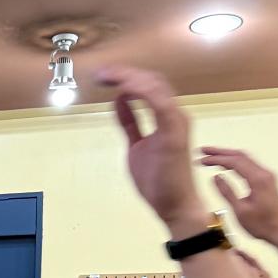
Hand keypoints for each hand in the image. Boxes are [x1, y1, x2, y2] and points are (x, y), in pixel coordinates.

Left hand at [96, 65, 207, 235]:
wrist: (173, 204)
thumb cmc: (158, 179)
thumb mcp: (136, 144)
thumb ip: (130, 122)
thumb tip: (119, 100)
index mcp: (167, 116)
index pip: (149, 87)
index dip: (128, 77)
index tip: (105, 75)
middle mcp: (175, 115)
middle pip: (152, 82)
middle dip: (126, 74)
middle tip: (101, 73)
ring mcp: (176, 123)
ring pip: (156, 88)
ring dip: (130, 78)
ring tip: (108, 76)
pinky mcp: (174, 134)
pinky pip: (161, 105)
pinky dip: (143, 92)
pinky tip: (124, 88)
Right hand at [198, 146, 277, 246]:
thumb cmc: (262, 224)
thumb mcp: (240, 211)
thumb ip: (227, 192)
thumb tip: (215, 176)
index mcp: (257, 179)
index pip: (235, 162)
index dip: (216, 159)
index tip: (201, 159)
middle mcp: (264, 173)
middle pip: (241, 155)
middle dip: (221, 152)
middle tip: (203, 151)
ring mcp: (267, 176)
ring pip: (246, 159)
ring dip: (228, 156)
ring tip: (211, 156)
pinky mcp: (267, 181)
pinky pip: (250, 165)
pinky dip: (236, 162)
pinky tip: (226, 166)